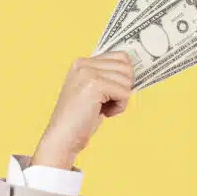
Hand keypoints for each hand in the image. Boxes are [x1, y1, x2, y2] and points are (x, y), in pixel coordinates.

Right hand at [32, 53, 134, 169]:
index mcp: (82, 62)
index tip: (111, 93)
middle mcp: (83, 64)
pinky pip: (125, 93)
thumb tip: (134, 70)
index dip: (123, 78)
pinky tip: (103, 113)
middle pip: (126, 67)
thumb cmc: (81, 119)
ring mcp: (88, 73)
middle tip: (106, 103)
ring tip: (102, 108)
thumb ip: (108, 76)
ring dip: (120, 100)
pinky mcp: (95, 85)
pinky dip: (119, 107)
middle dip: (123, 88)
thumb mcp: (93, 91)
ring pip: (127, 81)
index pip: (121, 57)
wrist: (63, 138)